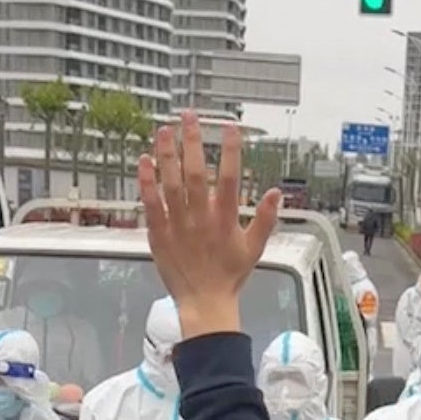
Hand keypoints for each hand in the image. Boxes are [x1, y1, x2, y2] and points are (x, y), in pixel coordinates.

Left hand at [139, 115, 280, 334]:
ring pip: (171, 184)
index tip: (230, 127)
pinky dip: (147, 182)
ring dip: (167, 155)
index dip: (231, 151)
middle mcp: (201, 219)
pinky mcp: (159, 234)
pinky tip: (144, 160)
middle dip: (193, 142)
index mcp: (225, 220)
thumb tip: (276, 193)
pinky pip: (151, 204)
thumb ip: (267, 220)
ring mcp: (178, 226)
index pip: (230, 179)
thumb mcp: (255, 249)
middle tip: (189, 116)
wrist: (204, 303)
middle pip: (196, 174)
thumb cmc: (229, 276)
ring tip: (164, 129)